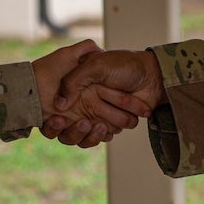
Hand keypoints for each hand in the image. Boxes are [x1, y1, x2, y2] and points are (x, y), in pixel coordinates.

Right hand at [33, 41, 151, 146]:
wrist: (152, 77)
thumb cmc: (124, 66)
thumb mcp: (95, 66)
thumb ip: (73, 82)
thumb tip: (58, 106)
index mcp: (73, 86)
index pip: (52, 109)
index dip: (51, 121)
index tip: (59, 120)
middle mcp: (80, 102)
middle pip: (65, 128)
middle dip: (75, 128)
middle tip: (85, 122)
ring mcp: (94, 114)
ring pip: (82, 135)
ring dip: (91, 132)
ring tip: (100, 124)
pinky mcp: (109, 124)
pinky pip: (98, 137)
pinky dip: (102, 135)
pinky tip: (106, 128)